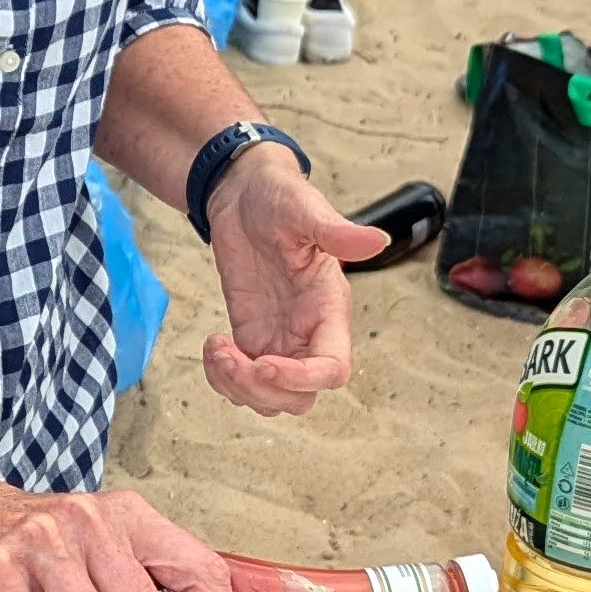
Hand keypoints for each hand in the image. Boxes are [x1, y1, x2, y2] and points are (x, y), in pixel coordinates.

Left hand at [203, 146, 384, 415]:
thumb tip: (378, 241)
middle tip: (229, 357)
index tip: (263, 363)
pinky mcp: (252, 336)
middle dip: (262, 391)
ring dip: (238, 389)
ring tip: (216, 350)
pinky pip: (243, 381)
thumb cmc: (278, 196)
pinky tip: (213, 346)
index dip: (302, 378)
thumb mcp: (304, 208)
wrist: (244, 193)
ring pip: (271, 398)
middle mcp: (308, 331)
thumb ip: (337, 231)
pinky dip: (223, 379)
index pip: (334, 368)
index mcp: (329, 307)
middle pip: (300, 397)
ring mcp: (279, 338)